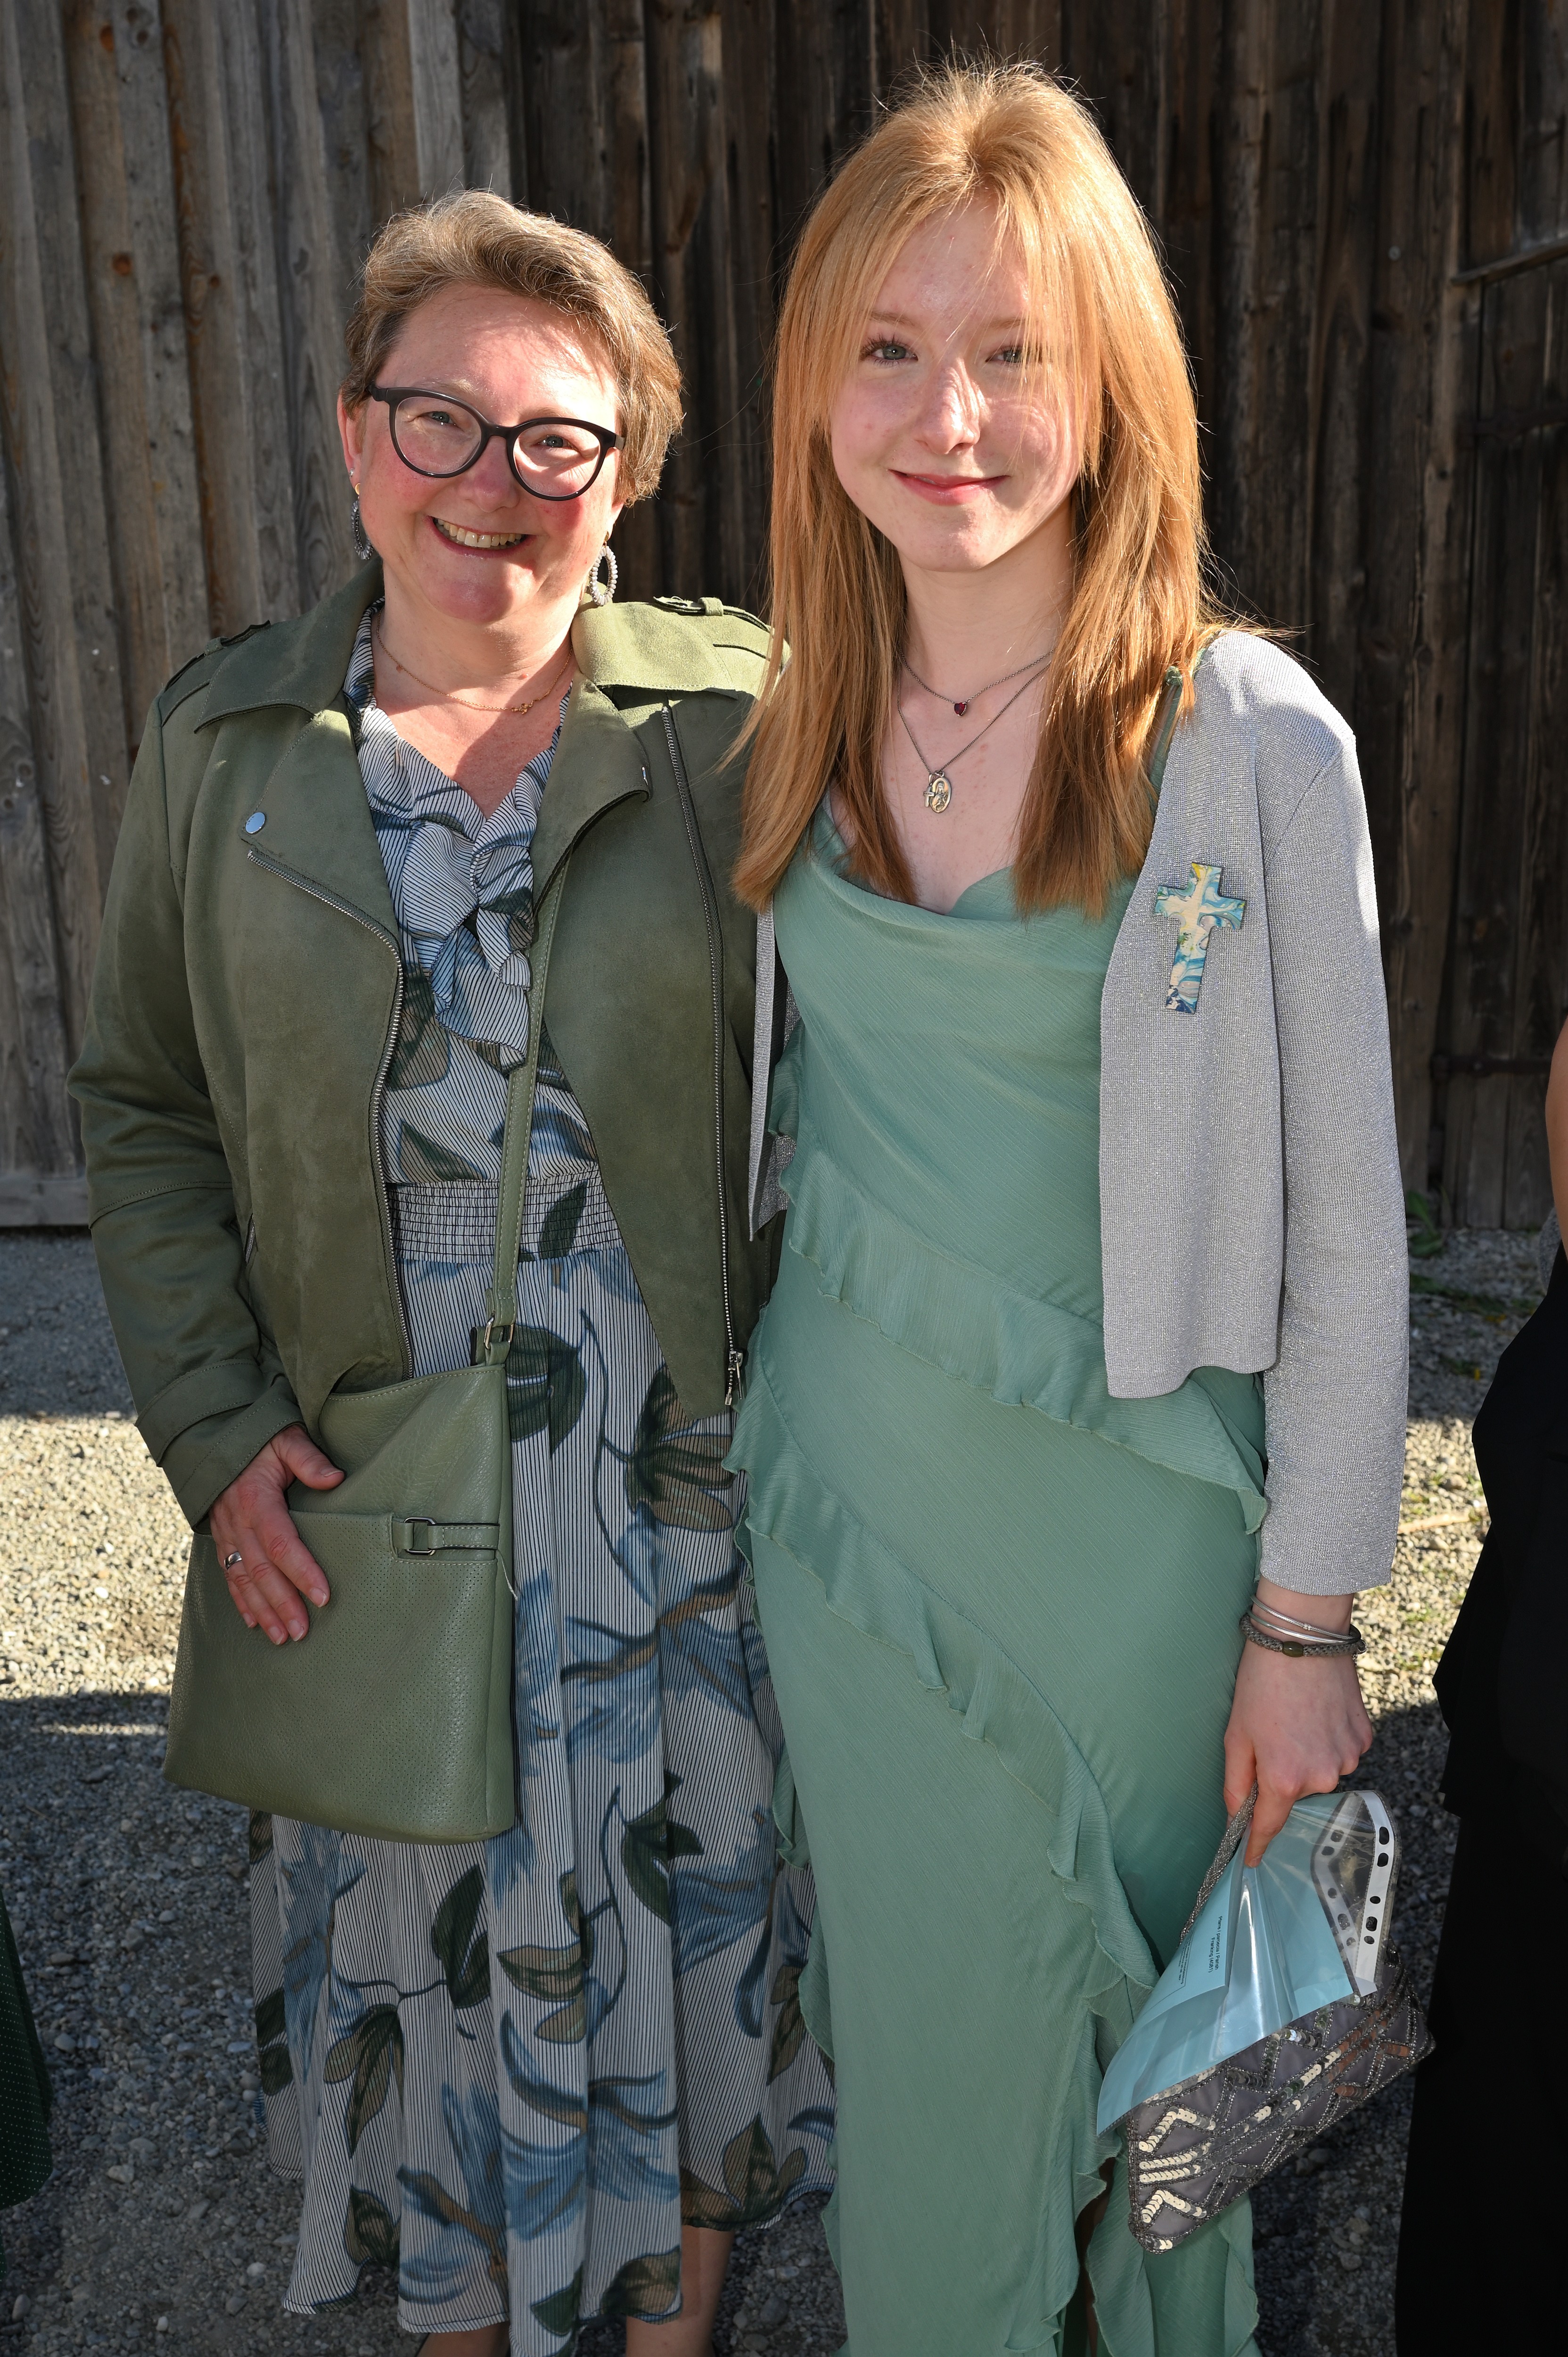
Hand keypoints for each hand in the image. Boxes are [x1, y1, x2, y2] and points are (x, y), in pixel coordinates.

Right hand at [209, 1425, 341, 1644]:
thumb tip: (336, 1478)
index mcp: (256, 1498)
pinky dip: (240, 1600)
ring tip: (283, 1637)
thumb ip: (309, 1458)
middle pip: (261, 1570)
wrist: (218, 1436)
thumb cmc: (261, 1438)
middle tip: (303, 1631)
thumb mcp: (287, 1438)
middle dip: (282, 1604)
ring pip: (242, 1579)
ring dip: (262, 1610)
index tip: (323, 1595)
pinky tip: (253, 1622)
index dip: (302, 1571)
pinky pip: (228, 1574)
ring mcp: (225, 1531)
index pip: (281, 1542)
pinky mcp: (220, 1537)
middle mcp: (236, 1520)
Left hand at [1222, 1584, 1372, 1863]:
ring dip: (1306, 1756)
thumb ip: (1236, 1783)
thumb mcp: (1236, 1734)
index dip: (1256, 1844)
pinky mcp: (1364, 1739)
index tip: (1250, 1860)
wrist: (1303, 1638)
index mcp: (1284, 1778)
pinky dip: (1327, 1740)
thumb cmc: (1263, 1681)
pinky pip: (1340, 1753)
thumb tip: (1236, 1816)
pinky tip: (1316, 1713)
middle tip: (1271, 1734)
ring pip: (1320, 1772)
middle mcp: (1321, 1776)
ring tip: (1295, 1717)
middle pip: (1295, 1792)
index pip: (1269, 1825)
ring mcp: (1347, 1758)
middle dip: (1281, 1774)